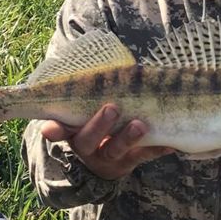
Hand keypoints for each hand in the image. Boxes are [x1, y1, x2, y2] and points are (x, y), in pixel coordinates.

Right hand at [41, 104, 172, 179]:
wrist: (108, 159)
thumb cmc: (95, 121)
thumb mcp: (84, 109)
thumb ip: (82, 93)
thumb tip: (88, 56)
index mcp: (71, 130)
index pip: (58, 130)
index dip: (54, 130)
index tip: (50, 129)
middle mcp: (86, 146)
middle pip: (87, 139)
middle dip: (99, 125)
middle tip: (112, 108)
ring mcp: (107, 157)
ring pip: (115, 149)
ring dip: (127, 137)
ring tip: (140, 125)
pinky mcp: (128, 163)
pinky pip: (143, 157)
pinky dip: (156, 149)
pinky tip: (170, 144)